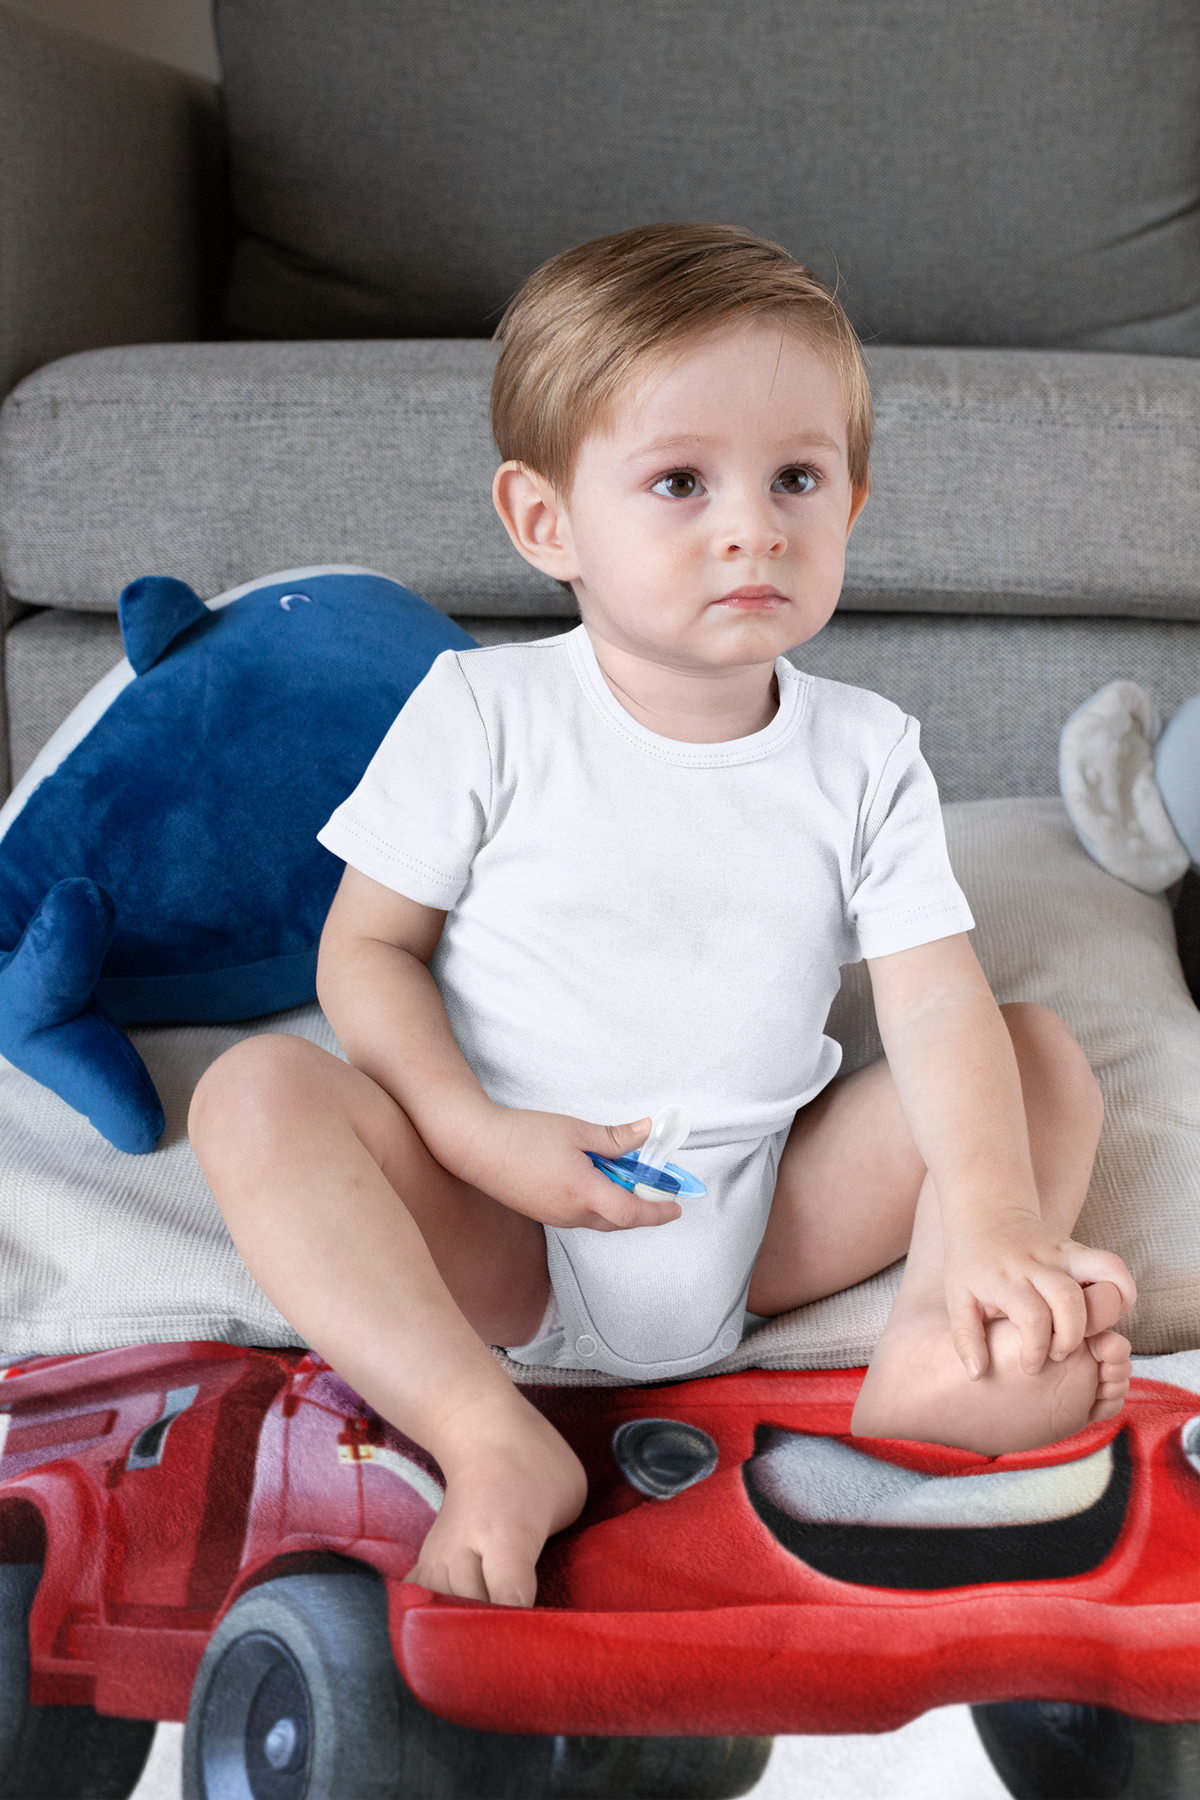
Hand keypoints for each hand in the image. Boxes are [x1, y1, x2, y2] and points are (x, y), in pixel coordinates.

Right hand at [452, 1107, 681, 1231]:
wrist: (475, 1146)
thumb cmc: (523, 1135)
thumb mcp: (576, 1130)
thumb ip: (615, 1138)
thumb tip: (647, 1133)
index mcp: (583, 1192)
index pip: (632, 1212)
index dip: (658, 1211)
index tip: (677, 1206)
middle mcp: (570, 1213)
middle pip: (619, 1221)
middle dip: (643, 1209)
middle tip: (658, 1189)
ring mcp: (554, 1217)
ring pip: (599, 1219)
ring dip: (618, 1205)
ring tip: (624, 1176)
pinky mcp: (543, 1213)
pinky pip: (580, 1216)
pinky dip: (597, 1203)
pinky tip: (595, 1179)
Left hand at [943, 1209, 1136, 1378]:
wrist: (987, 1211)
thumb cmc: (971, 1262)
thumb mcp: (957, 1298)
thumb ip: (965, 1338)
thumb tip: (978, 1374)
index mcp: (1005, 1278)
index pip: (1033, 1317)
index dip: (1037, 1349)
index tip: (1030, 1365)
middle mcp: (1036, 1263)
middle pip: (1070, 1299)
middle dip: (1070, 1337)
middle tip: (1057, 1352)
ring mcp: (1061, 1252)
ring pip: (1101, 1275)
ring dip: (1105, 1313)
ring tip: (1088, 1333)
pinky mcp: (1078, 1248)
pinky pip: (1113, 1266)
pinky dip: (1122, 1291)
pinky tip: (1106, 1312)